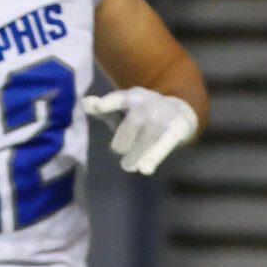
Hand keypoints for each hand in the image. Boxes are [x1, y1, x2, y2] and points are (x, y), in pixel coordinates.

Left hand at [83, 87, 197, 175]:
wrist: (182, 112)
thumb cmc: (142, 115)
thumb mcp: (122, 109)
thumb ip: (102, 108)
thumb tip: (84, 102)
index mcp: (133, 96)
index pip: (119, 98)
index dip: (109, 102)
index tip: (98, 107)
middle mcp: (150, 102)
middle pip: (134, 122)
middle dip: (124, 141)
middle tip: (120, 155)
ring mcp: (165, 115)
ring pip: (149, 135)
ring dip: (137, 154)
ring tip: (128, 167)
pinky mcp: (177, 129)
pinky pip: (165, 143)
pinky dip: (155, 156)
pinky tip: (145, 170)